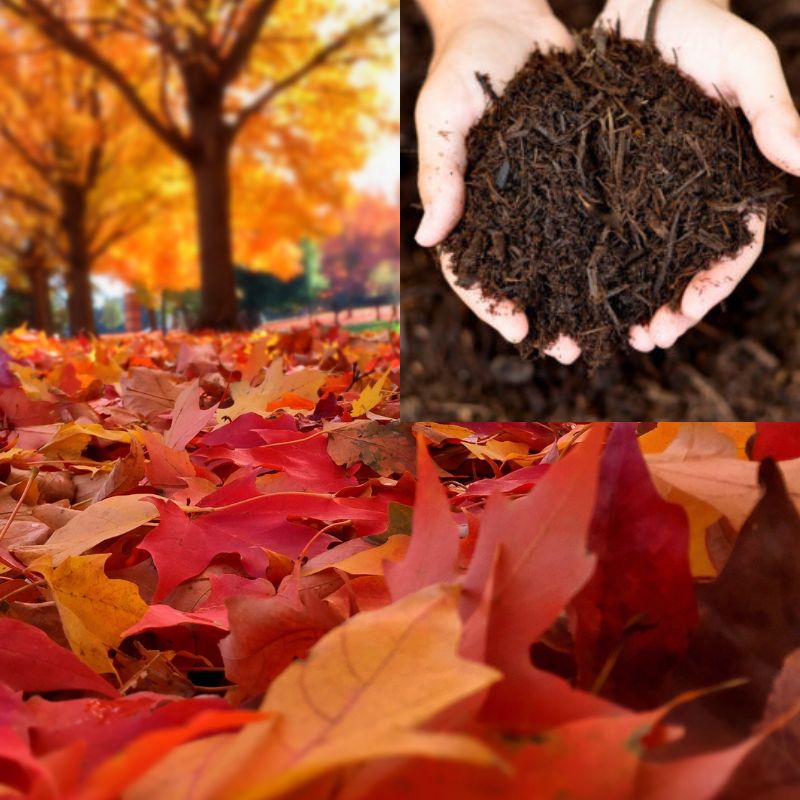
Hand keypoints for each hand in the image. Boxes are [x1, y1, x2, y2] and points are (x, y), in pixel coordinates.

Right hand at [415, 1, 577, 358]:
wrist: (508, 20)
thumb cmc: (465, 65)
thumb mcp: (444, 115)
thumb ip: (440, 174)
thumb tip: (429, 239)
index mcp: (466, 210)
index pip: (472, 272)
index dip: (492, 305)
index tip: (519, 330)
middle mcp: (503, 216)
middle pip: (520, 282)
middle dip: (545, 321)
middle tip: (573, 351)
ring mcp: (539, 202)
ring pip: (557, 264)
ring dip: (578, 302)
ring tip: (607, 332)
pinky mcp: (574, 180)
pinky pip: (589, 224)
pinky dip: (605, 254)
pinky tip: (632, 277)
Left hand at [599, 0, 799, 351]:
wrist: (643, 4)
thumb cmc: (702, 28)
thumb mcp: (743, 62)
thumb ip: (771, 110)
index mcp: (731, 181)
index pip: (732, 248)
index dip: (713, 285)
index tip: (686, 313)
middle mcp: (691, 199)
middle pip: (687, 269)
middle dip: (671, 310)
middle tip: (647, 341)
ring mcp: (650, 196)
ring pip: (646, 264)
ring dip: (634, 303)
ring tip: (615, 335)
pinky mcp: (609, 186)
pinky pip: (603, 235)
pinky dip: (598, 269)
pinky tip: (578, 296)